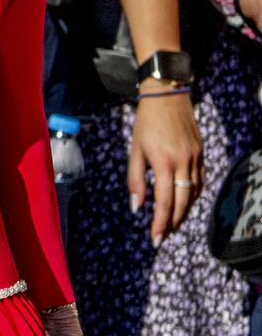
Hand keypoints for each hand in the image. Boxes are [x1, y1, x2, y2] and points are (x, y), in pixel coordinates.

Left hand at [128, 90, 203, 244]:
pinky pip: (200, 182)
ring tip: (172, 224)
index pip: (163, 202)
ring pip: (193, 195)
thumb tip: (136, 207)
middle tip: (163, 237)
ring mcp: (195, 159)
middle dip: (172, 223)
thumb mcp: (134, 151)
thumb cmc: (146, 124)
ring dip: (183, 212)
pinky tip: (184, 204)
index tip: (156, 239)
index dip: (160, 223)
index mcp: (163, 163)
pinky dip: (193, 197)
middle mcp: (183, 163)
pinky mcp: (201, 154)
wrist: (167, 96)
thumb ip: (135, 180)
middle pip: (182, 202)